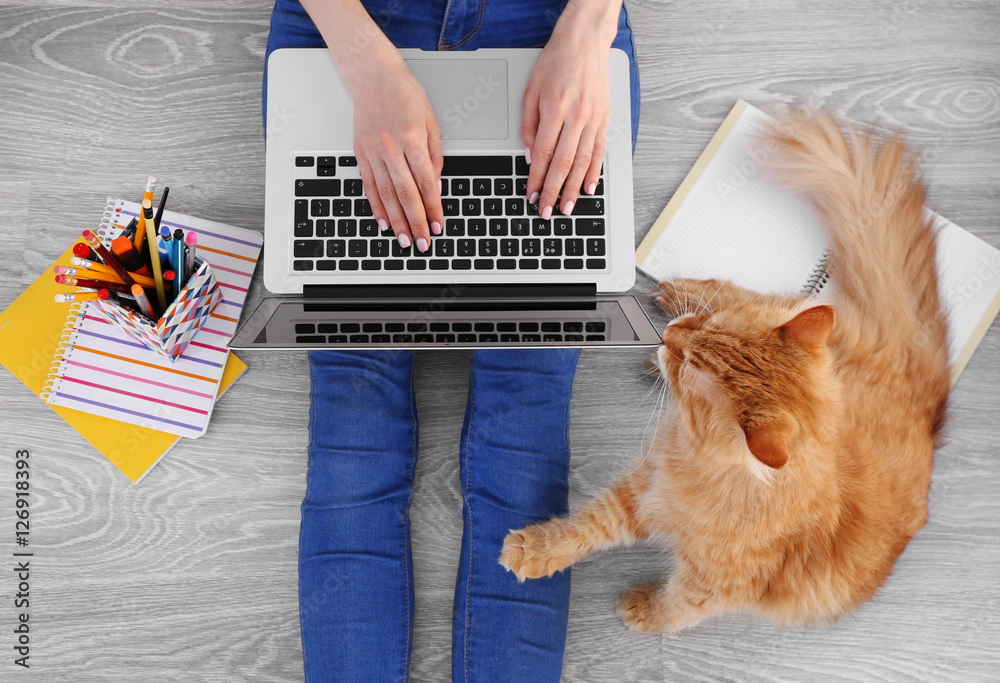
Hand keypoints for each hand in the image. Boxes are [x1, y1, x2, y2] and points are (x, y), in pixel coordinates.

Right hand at [348, 51, 443, 251]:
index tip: (438, 225)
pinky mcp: (361, 152)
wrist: (373, 74)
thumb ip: (435, 155)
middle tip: (423, 242)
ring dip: (396, 220)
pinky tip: (383, 221)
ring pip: (386, 194)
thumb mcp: (431, 121)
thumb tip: (435, 185)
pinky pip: (368, 186)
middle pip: (406, 194)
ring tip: (404, 239)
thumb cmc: (405, 94)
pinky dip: (376, 206)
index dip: (433, 208)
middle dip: (416, 222)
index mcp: (413, 139)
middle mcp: (391, 147)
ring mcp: (373, 151)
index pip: (426, 183)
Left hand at [522, 1, 620, 218]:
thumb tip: (529, 155)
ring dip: (574, 188)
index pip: (543, 153)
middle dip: (554, 191)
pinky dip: (594, 171)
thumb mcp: (531, 89)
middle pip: (563, 163)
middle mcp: (576, 116)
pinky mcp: (604, 119)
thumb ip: (528, 124)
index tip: (532, 194)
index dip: (536, 178)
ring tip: (568, 207)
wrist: (584, 41)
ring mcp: (593, 118)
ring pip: (583, 161)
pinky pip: (600, 150)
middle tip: (547, 211)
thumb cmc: (555, 62)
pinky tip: (589, 187)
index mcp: (555, 108)